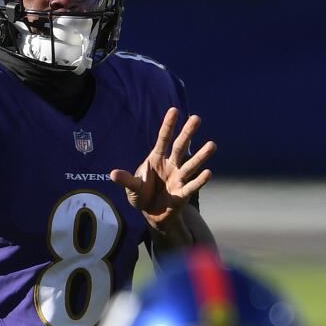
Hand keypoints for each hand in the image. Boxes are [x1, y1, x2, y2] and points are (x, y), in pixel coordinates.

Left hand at [110, 107, 215, 232]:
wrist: (152, 214)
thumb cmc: (142, 194)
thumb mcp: (132, 187)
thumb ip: (126, 180)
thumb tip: (113, 174)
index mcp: (156, 159)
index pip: (163, 139)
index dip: (168, 126)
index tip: (174, 110)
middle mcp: (170, 165)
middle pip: (180, 147)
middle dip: (187, 133)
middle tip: (196, 118)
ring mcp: (178, 178)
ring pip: (190, 165)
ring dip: (200, 156)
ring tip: (212, 145)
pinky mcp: (183, 194)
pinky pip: (192, 186)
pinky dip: (199, 181)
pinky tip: (208, 173)